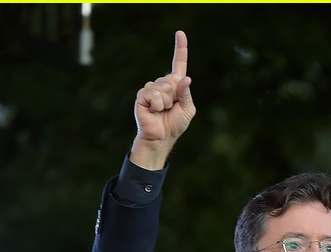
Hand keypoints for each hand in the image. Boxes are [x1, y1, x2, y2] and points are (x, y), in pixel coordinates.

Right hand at [130, 30, 195, 168]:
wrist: (161, 137)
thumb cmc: (175, 124)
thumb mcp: (188, 109)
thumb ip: (186, 93)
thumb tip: (185, 78)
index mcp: (175, 85)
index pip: (178, 63)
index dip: (180, 49)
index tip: (180, 33)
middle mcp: (162, 83)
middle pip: (172, 79)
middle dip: (175, 96)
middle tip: (171, 108)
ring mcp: (151, 88)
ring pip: (164, 88)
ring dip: (166, 103)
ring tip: (162, 111)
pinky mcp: (142, 95)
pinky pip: (154, 94)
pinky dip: (158, 105)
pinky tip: (154, 111)